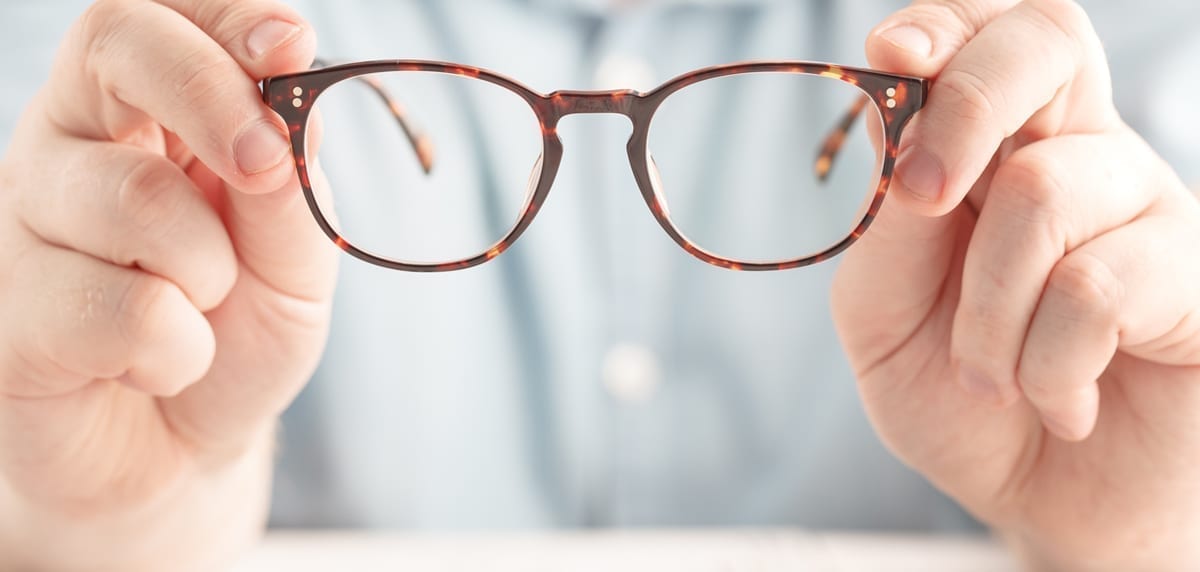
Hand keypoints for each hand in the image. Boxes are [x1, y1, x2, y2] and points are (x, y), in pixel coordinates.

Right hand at [0, 0, 333, 567]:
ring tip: (201, 310)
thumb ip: (292, 191)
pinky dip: (178, 349)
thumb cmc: (238, 331)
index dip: (221, 16)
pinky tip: (157, 365)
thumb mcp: (295, 260)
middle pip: (112, 47)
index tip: (288, 44)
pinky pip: (120, 310)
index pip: (157, 17)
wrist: (186, 447)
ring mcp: (24, 223)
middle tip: (265, 166)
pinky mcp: (5, 314)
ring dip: (211, 269)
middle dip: (213, 96)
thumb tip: (288, 111)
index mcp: (141, 113)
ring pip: (135, 196)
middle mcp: (68, 146)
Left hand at [832, 0, 1199, 568]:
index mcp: (994, 154)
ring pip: (1045, 192)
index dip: (943, 24)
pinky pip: (1099, 284)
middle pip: (1047, 41)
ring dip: (986, 312)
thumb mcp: (883, 318)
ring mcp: (1146, 209)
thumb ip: (883, 230)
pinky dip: (1047, 363)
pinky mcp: (1195, 276)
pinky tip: (1061, 401)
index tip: (895, 56)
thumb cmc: (964, 401)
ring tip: (990, 379)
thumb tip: (898, 131)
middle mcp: (1079, 157)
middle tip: (923, 199)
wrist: (1050, 502)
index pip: (986, 35)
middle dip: (964, 105)